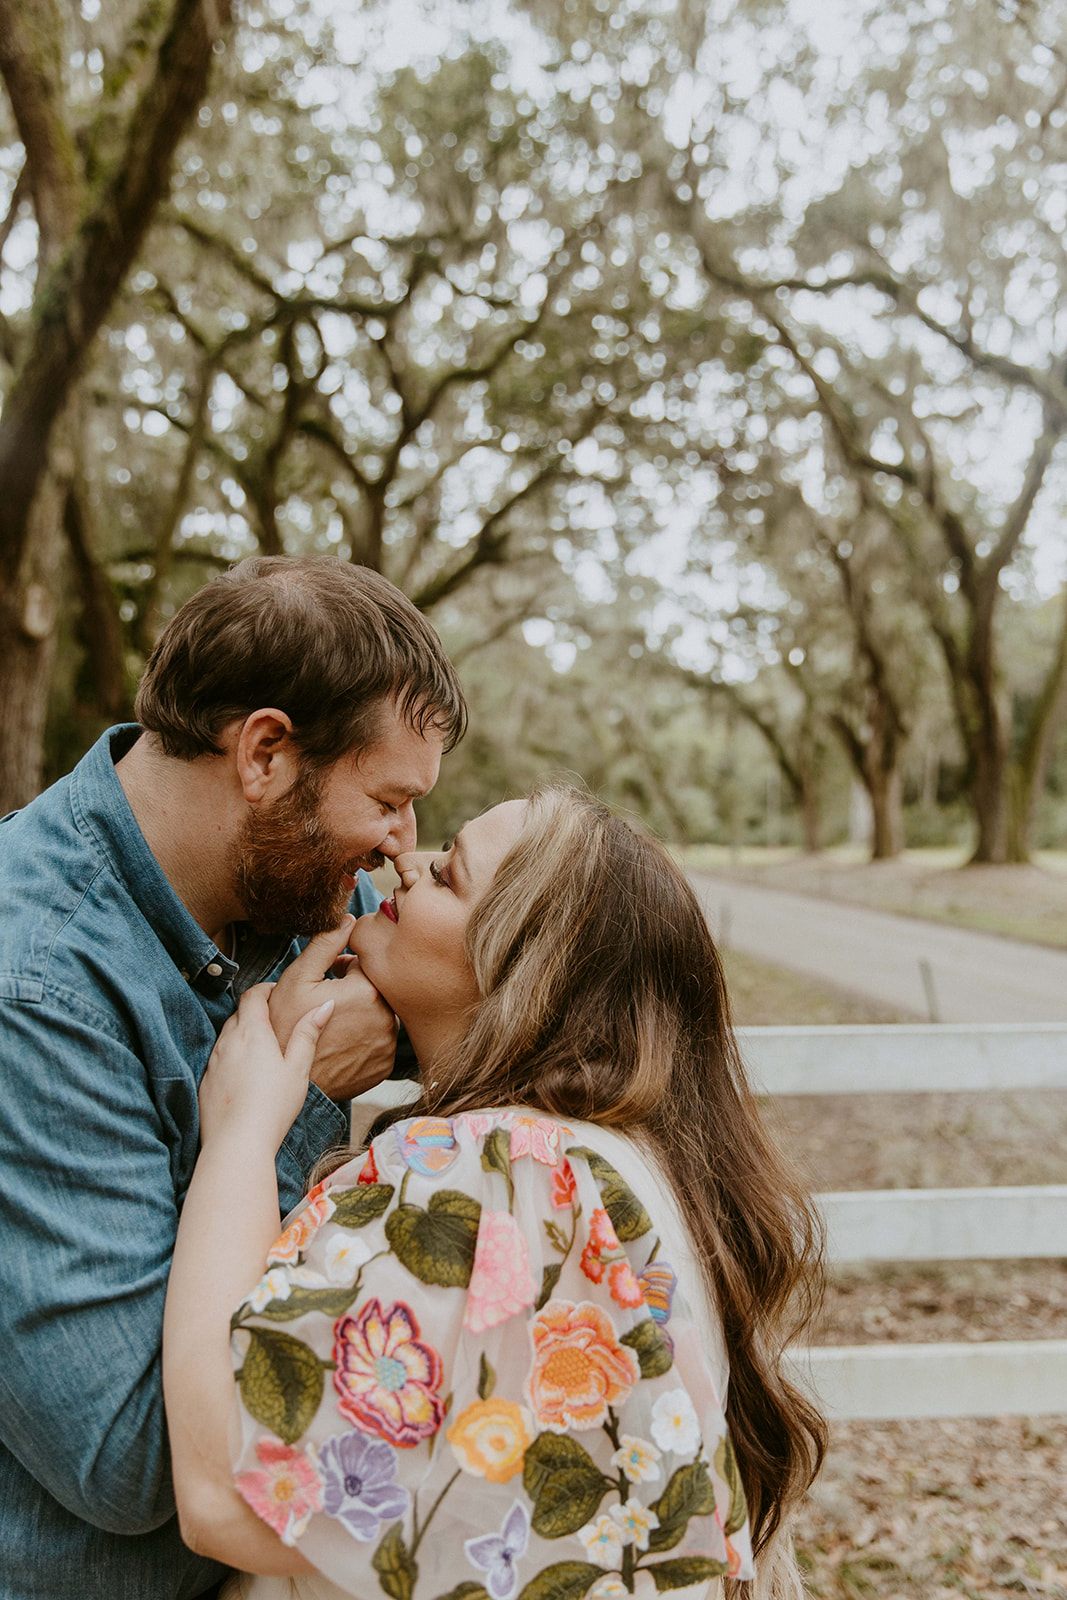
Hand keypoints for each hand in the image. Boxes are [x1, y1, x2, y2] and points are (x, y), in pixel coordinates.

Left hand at [199, 985, 332, 1152]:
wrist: (237, 1144)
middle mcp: (227, 1042)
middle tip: (275, 1021)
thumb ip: (308, 1034)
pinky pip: (218, 1059)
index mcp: (252, 1033)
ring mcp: (212, 1062)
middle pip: (238, 1013)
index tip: (277, 993)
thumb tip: (324, 1005)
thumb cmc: (272, 1107)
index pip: (252, 995)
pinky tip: (245, 1076)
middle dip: (255, 1011)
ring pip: (226, 1036)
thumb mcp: (298, 1069)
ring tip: (261, 1050)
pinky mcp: (204, 1082)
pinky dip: (231, 1058)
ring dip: (242, 1035)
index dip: (265, 989)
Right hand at [269, 918, 397, 1101]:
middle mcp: (387, 1015)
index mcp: (368, 989)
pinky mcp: (385, 1065)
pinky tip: (342, 1044)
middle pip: (374, 988)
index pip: (364, 962)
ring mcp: (388, 1043)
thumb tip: (349, 918)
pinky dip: (365, 1038)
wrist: (290, 1082)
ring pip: (378, 1013)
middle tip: (326, 1002)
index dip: (342, 968)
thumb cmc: (286, 1028)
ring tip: (333, 1024)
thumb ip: (325, 945)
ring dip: (362, 1013)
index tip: (327, 979)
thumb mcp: (297, 980)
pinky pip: (380, 1040)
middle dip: (354, 989)